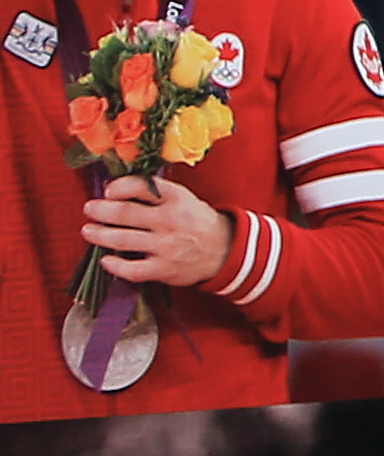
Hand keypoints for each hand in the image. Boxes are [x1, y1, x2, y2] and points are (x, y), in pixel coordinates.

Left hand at [83, 174, 233, 287]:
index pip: (143, 186)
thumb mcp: (184, 199)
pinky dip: (114, 265)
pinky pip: (132, 269)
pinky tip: (105, 260)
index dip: (120, 187)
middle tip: (90, 209)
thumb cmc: (196, 221)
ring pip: (123, 240)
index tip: (108, 190)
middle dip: (102, 210)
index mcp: (177, 199)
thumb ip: (156, 194)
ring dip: (100, 235)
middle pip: (126, 213)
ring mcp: (166, 246)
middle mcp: (170, 220)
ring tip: (88, 230)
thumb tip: (118, 190)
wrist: (223, 250)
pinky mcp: (163, 269)